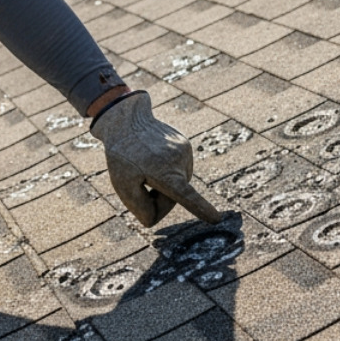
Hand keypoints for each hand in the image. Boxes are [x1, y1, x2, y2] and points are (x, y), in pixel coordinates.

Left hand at [89, 91, 222, 227]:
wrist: (128, 120)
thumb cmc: (122, 155)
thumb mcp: (122, 184)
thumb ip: (139, 207)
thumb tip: (153, 219)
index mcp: (164, 173)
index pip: (185, 196)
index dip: (202, 209)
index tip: (217, 218)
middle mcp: (180, 163)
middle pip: (173, 199)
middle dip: (156, 198)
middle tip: (139, 180)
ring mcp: (186, 153)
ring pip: (178, 185)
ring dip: (163, 183)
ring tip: (146, 165)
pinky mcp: (187, 147)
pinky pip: (178, 171)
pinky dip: (167, 171)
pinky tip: (154, 158)